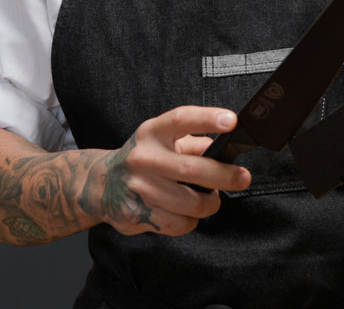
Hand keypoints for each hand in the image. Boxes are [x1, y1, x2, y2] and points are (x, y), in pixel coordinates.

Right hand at [97, 106, 251, 236]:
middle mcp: (142, 158)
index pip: (180, 120)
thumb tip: (225, 150)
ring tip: (209, 199)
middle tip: (242, 178)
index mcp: (152, 133)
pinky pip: (179, 223)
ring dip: (209, 203)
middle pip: (192, 169)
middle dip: (225, 176)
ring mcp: (138, 187)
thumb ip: (193, 143)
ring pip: (191, 203)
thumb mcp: (163, 141)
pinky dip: (191, 220)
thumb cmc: (144, 159)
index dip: (207, 118)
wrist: (100, 184)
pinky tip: (186, 212)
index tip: (231, 120)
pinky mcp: (136, 214)